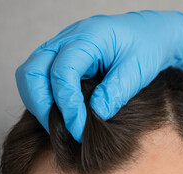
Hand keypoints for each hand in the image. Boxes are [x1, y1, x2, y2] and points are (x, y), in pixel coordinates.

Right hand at [16, 10, 182, 141]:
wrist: (151, 33)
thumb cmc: (147, 45)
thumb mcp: (138, 69)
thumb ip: (116, 91)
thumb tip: (94, 115)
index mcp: (88, 36)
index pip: (62, 72)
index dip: (67, 106)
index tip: (79, 129)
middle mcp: (68, 39)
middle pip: (32, 72)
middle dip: (42, 106)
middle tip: (64, 130)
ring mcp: (62, 47)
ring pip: (31, 76)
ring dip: (40, 103)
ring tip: (63, 125)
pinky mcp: (63, 58)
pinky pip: (42, 78)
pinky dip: (46, 98)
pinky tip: (64, 113)